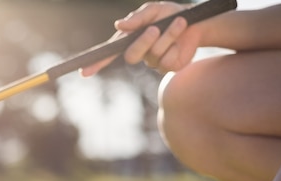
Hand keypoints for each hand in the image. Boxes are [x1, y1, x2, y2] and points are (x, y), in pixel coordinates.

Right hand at [81, 2, 202, 76]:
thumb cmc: (170, 14)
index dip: (96, 63)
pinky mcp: (168, 67)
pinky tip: (182, 39)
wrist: (196, 22)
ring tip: (179, 23)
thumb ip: (137, 18)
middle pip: (132, 56)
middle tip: (155, 28)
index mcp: (130, 39)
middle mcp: (140, 52)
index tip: (83, 71)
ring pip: (154, 55)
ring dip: (168, 36)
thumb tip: (118, 26)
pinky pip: (167, 62)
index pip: (109, 54)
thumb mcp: (154, 10)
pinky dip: (176, 45)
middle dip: (143, 42)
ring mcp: (153, 62)